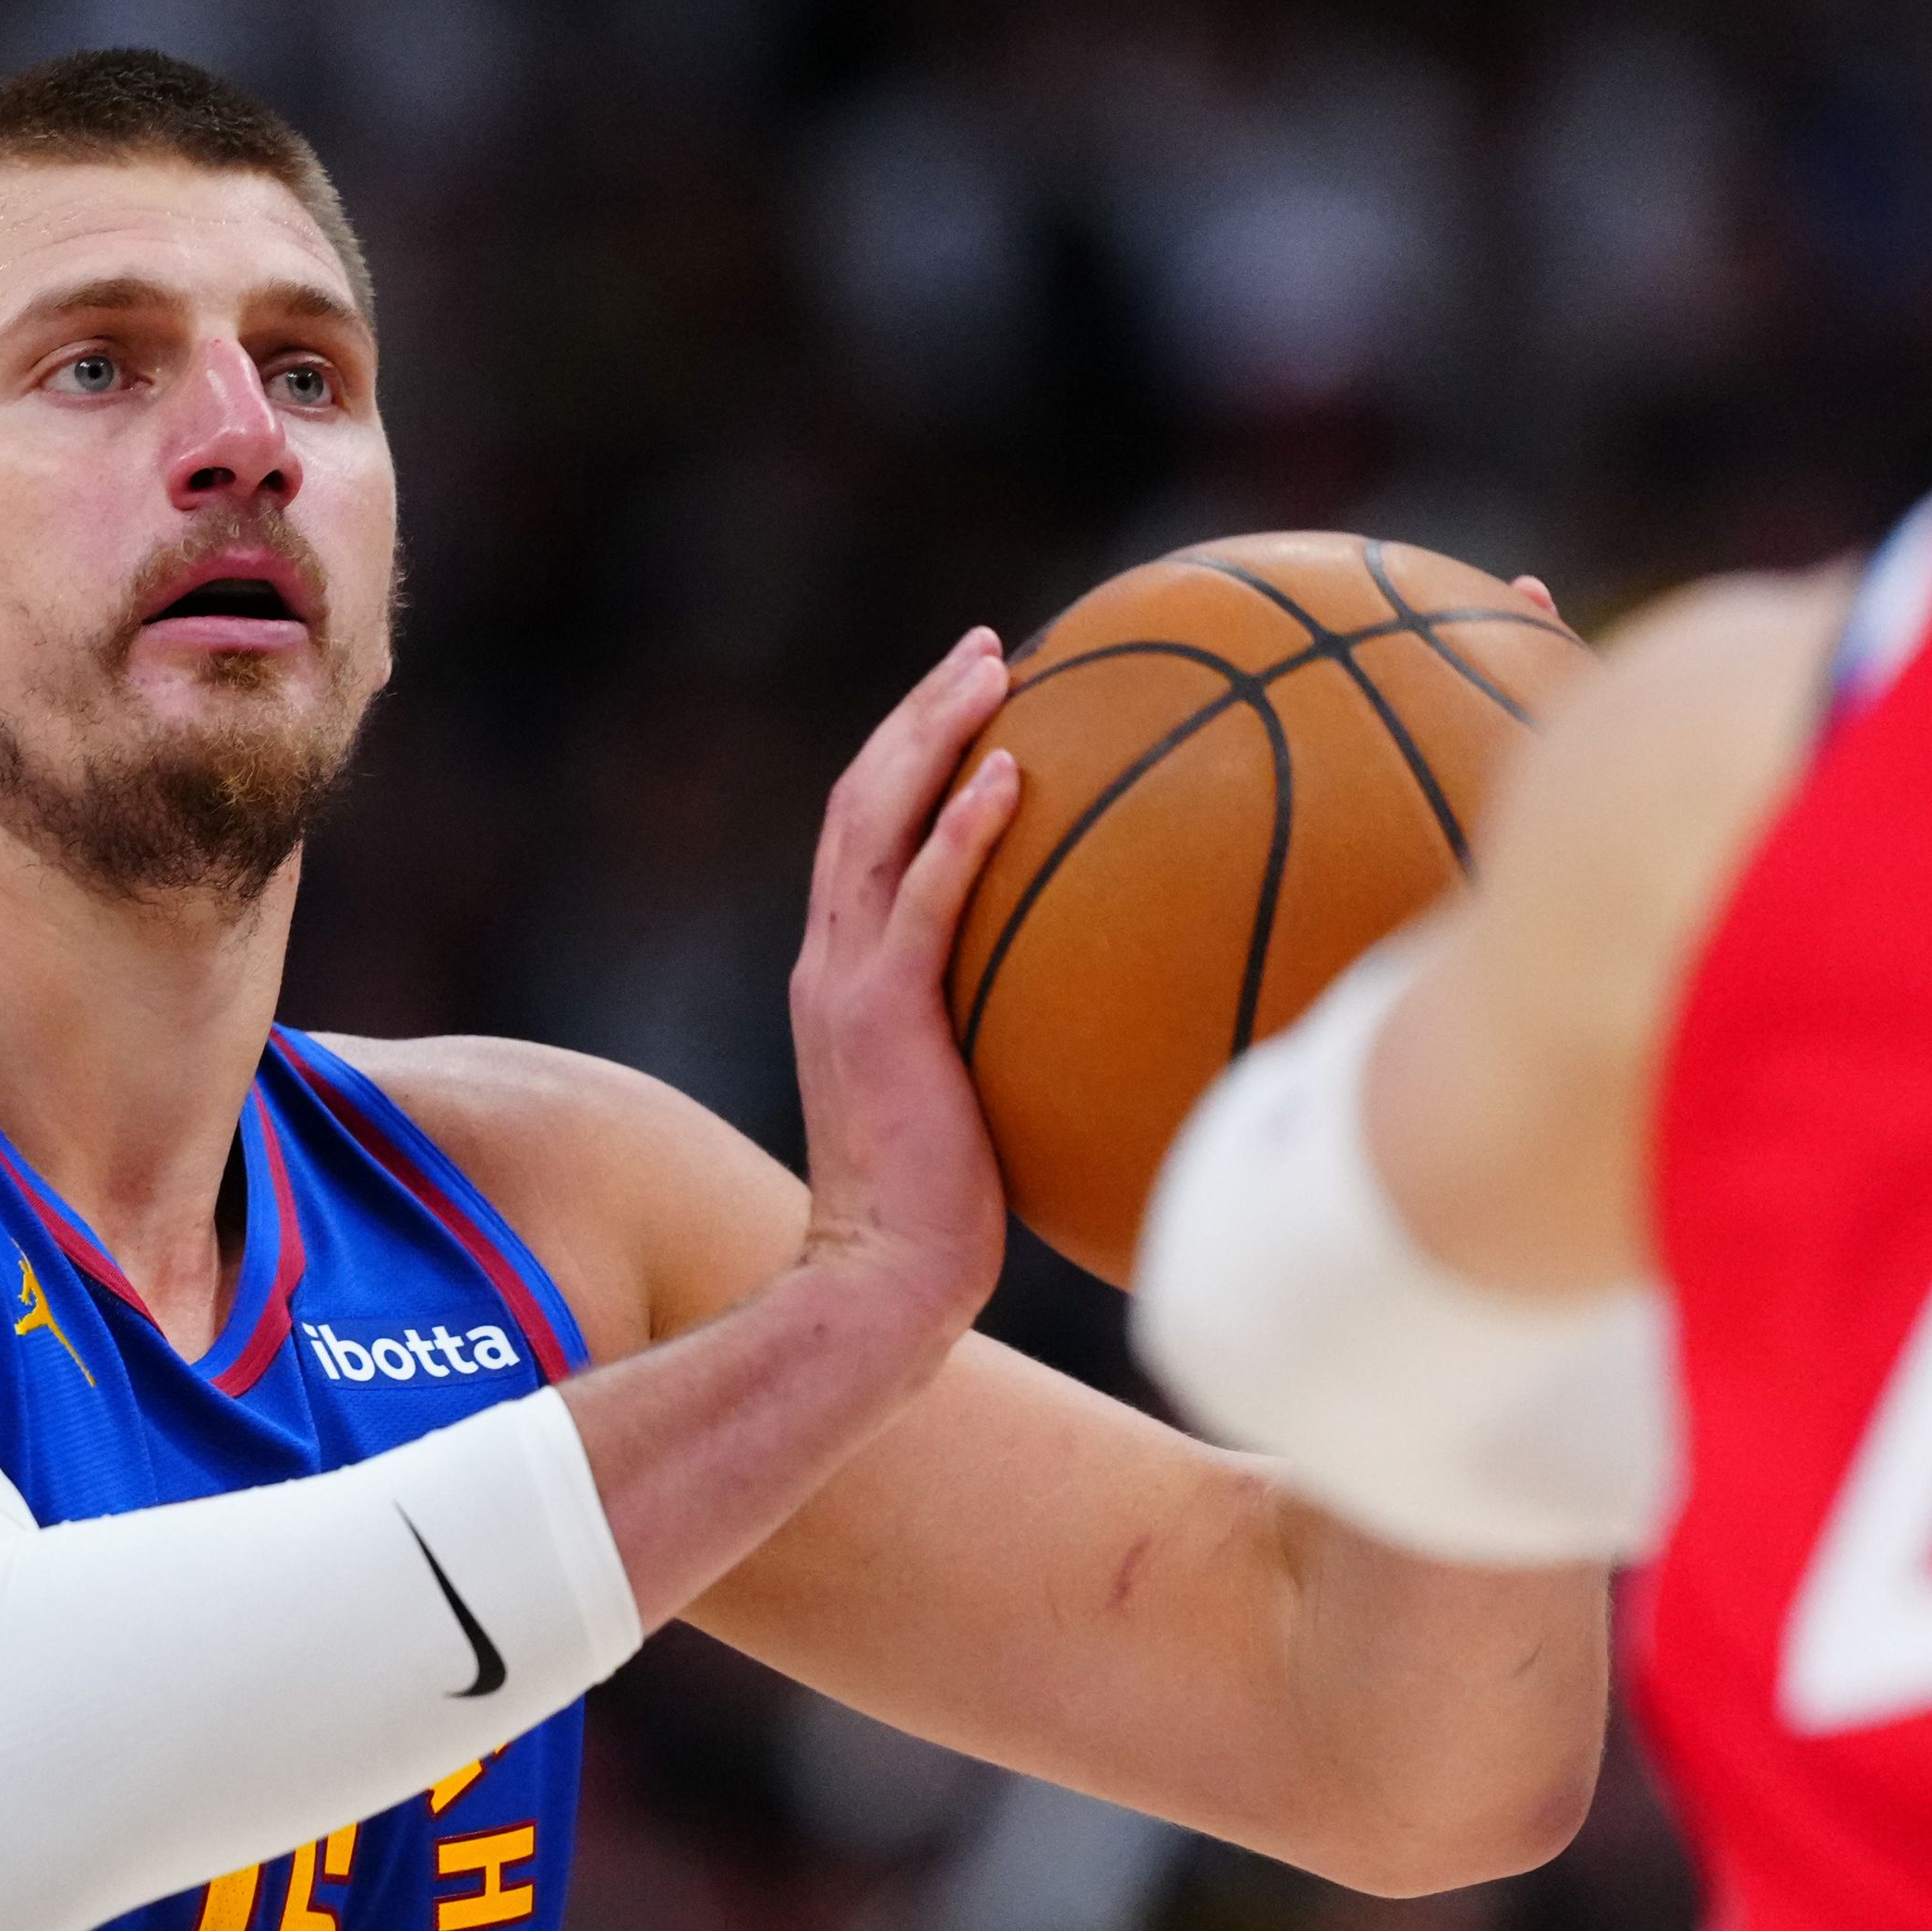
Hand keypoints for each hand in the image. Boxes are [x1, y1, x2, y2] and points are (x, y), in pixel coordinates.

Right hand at [786, 628, 1024, 1347]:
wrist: (882, 1281)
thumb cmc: (944, 1215)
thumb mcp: (970, 1103)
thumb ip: (1002, 1040)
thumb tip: (1101, 1015)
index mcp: (843, 975)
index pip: (864, 838)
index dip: (909, 757)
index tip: (974, 700)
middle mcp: (830, 960)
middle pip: (859, 801)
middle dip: (920, 713)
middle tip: (989, 649)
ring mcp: (847, 984)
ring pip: (874, 823)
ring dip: (931, 735)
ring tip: (993, 670)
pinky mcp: (880, 1017)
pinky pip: (921, 901)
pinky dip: (957, 828)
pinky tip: (1010, 772)